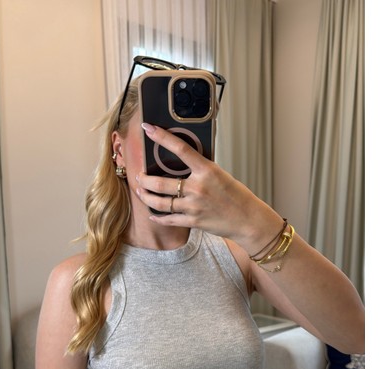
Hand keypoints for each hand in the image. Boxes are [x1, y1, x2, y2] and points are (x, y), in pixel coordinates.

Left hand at [136, 123, 278, 248]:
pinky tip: (152, 214)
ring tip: (141, 192)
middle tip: (139, 176)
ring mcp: (194, 206)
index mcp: (207, 170)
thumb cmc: (236, 196)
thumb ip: (201, 170)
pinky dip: (157, 217)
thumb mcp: (220, 175)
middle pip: (160, 182)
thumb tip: (181, 165)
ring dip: (146, 196)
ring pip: (160, 202)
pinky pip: (168, 219)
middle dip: (144, 179)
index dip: (161, 137)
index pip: (180, 148)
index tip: (148, 128)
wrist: (248, 220)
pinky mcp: (193, 221)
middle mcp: (198, 187)